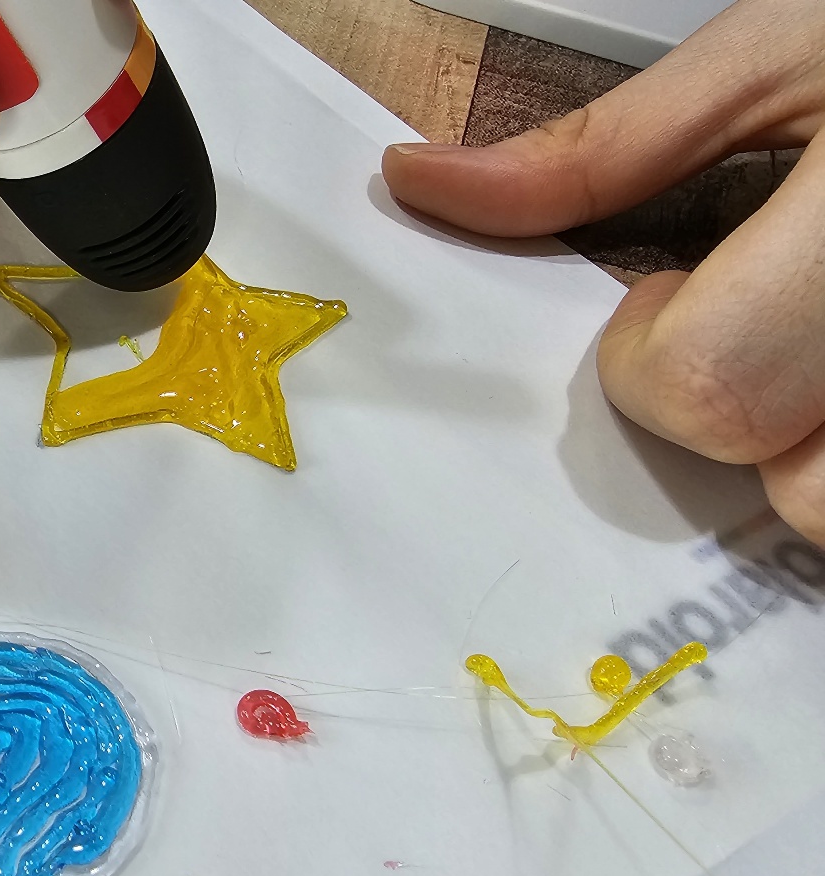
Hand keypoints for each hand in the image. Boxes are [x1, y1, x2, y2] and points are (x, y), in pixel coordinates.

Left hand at [381, 0, 824, 543]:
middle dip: (733, 416)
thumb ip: (602, 146)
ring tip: (816, 344)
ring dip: (811, 456)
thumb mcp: (777, 51)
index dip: (648, 357)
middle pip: (796, 487)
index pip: (709, 386)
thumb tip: (426, 183)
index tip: (661, 296)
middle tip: (755, 322)